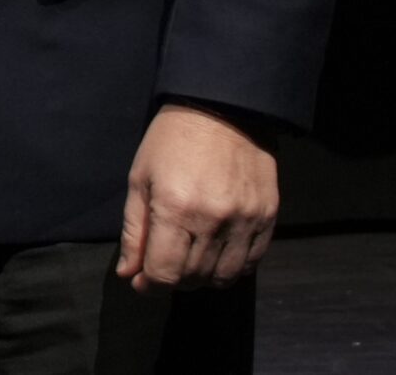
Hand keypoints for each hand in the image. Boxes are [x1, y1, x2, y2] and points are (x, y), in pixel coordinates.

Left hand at [116, 104, 278, 290]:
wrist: (222, 110)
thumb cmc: (171, 141)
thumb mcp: (140, 179)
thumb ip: (134, 231)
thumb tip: (128, 273)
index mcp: (175, 209)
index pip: (164, 272)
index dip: (149, 285)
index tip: (140, 282)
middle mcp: (213, 220)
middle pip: (193, 278)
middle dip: (171, 281)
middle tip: (161, 267)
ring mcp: (245, 221)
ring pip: (223, 277)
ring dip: (201, 278)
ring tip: (188, 262)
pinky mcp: (268, 218)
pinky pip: (251, 263)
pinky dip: (231, 269)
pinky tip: (216, 255)